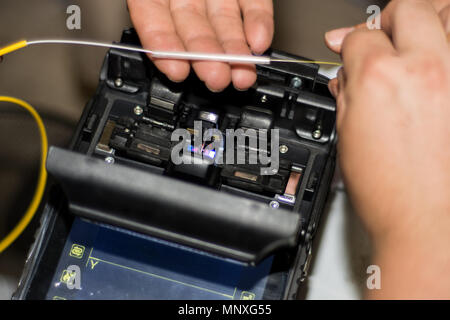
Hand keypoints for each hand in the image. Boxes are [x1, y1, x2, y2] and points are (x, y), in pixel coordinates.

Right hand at [127, 0, 273, 91]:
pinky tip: (260, 43)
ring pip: (225, 24)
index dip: (165, 48)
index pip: (153, 21)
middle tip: (216, 79)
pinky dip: (259, 22)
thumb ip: (151, 2)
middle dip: (206, 58)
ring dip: (235, 51)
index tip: (177, 70)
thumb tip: (157, 40)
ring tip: (243, 75)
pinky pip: (254, 2)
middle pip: (194, 30)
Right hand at [326, 0, 449, 297]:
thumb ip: (346, 93)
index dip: (348, 45)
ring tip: (414, 47)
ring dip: (426, 25)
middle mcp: (424, 68)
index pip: (358, 36)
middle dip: (388, 22)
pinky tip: (434, 71)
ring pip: (446, 18)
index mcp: (378, 78)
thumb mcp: (347, 135)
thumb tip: (346, 76)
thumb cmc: (390, 192)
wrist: (430, 222)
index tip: (349, 55)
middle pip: (406, 10)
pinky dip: (444, 54)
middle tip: (382, 40)